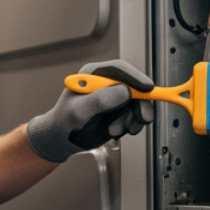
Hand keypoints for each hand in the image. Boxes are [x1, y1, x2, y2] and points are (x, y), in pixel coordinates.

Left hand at [26, 59, 154, 162]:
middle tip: (142, 118)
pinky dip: (131, 125)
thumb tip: (124, 91)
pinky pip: (135, 116)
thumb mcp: (78, 111)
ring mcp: (114, 98)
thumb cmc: (64, 121)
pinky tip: (118, 132)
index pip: (119, 69)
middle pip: (134, 86)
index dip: (135, 77)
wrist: (61, 139)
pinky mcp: (119, 111)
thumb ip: (100, 100)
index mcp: (93, 74)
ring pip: (137, 103)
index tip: (147, 88)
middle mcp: (106, 83)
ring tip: (115, 130)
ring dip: (132, 119)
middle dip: (140, 103)